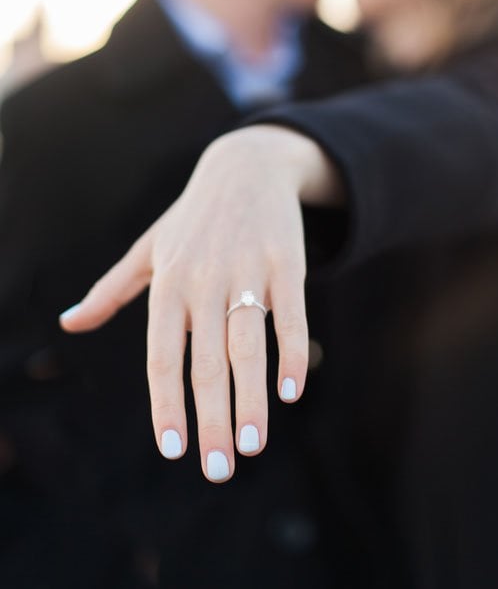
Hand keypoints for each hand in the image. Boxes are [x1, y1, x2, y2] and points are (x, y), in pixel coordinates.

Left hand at [60, 125, 340, 481]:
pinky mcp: (286, 262)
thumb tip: (67, 324)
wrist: (246, 165)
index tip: (173, 450)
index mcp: (168, 282)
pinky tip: (292, 392)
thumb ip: (111, 290)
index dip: (165, 403)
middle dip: (213, 419)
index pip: (162, 354)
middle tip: (220, 470)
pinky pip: (291, 315)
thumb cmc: (192, 217)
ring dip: (253, 399)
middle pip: (206, 361)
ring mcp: (248, 270)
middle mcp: (204, 279)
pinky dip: (292, 354)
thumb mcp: (149, 248)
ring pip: (249, 345)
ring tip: (255, 445)